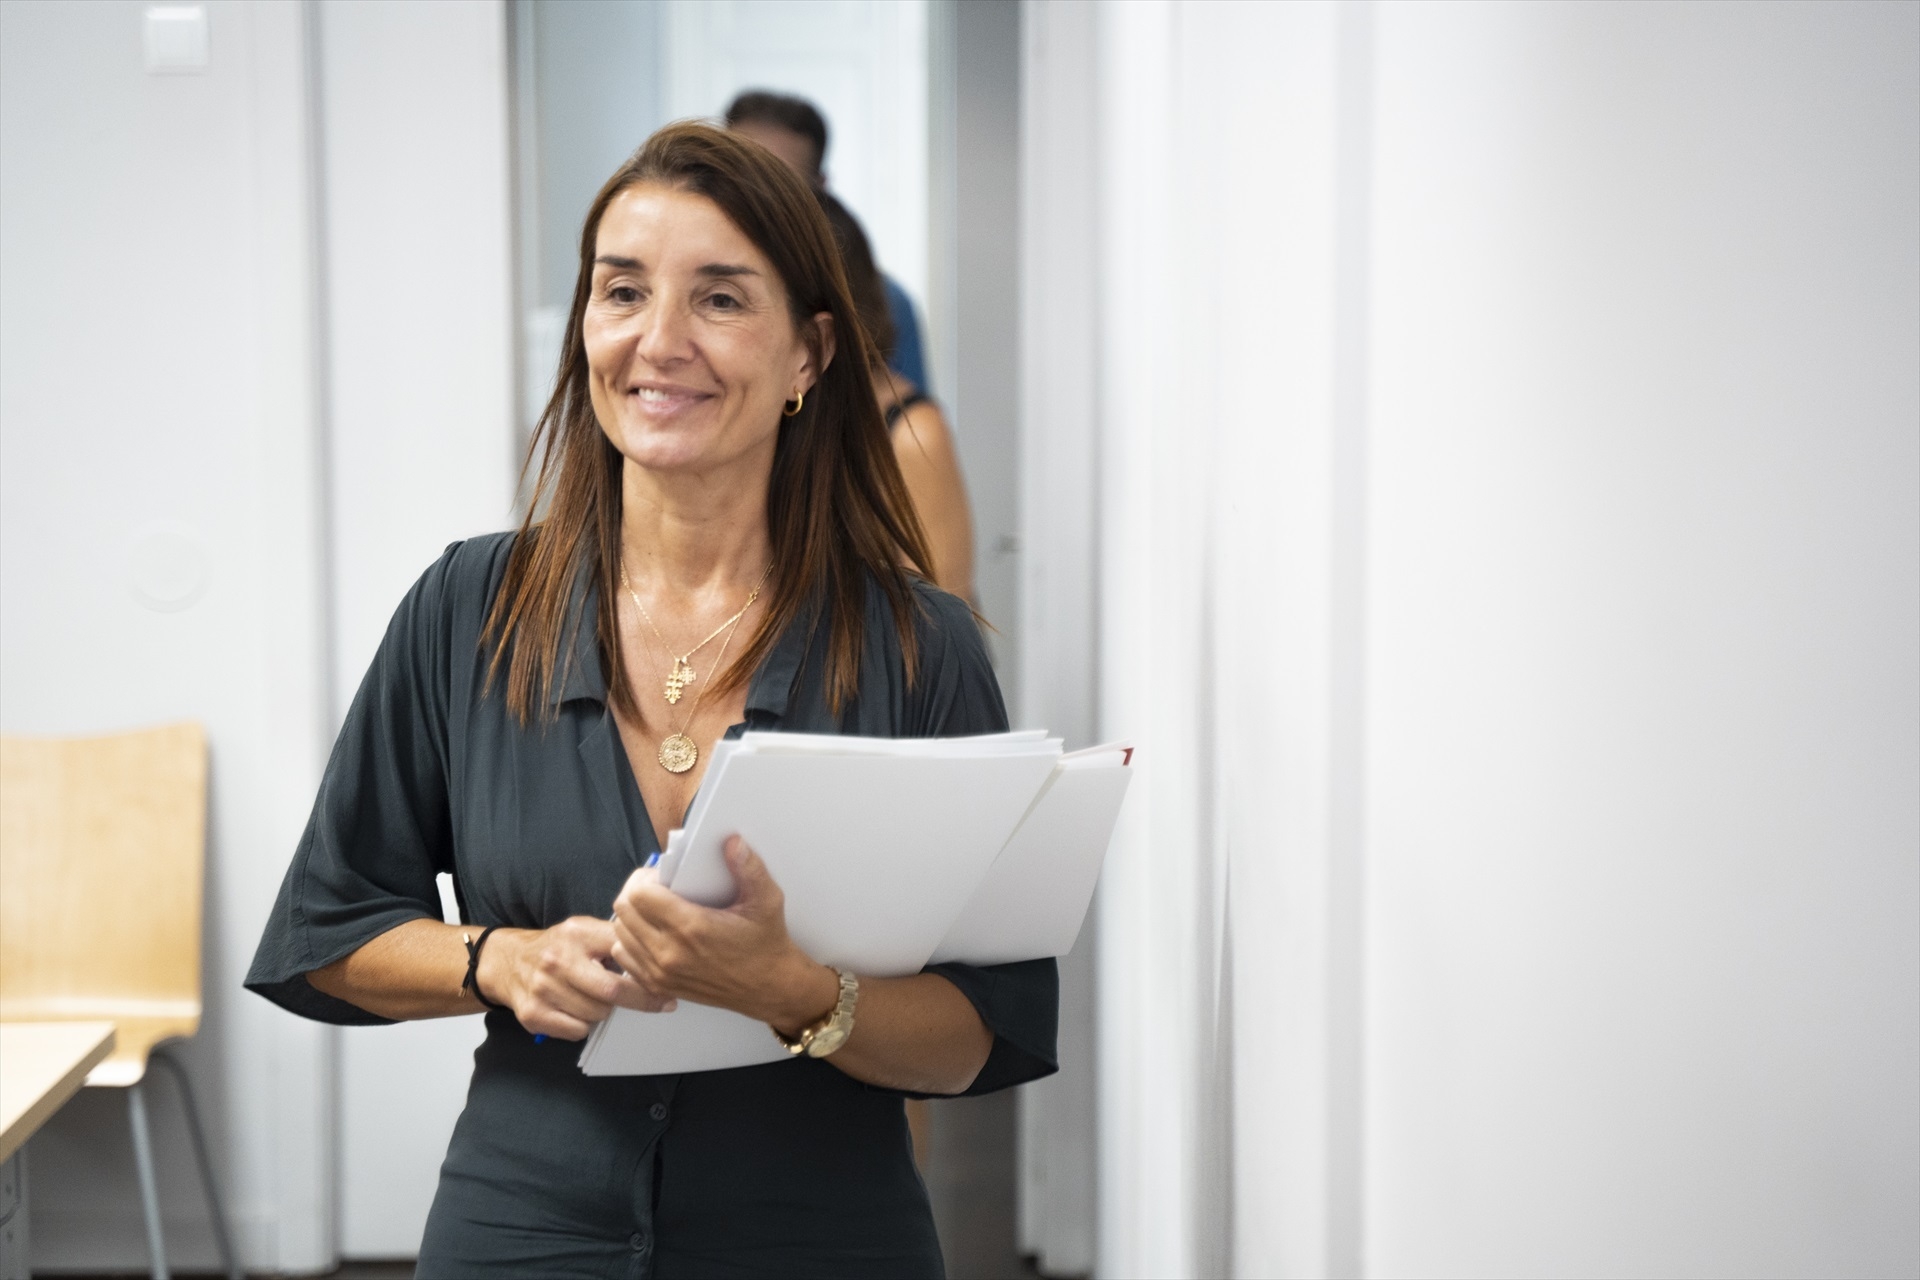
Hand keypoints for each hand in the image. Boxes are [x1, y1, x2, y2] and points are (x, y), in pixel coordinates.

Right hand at [477, 915, 672, 1040]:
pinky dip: (583, 1025)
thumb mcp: (584, 931)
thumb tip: (653, 962)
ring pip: (597, 1014)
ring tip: (595, 998)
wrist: (508, 962)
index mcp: (577, 933)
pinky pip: (577, 1031)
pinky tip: (576, 1010)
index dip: (649, 973)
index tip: (668, 986)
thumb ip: (614, 940)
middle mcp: (558, 960)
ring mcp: (543, 989)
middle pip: (612, 991)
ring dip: (605, 1011)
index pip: (623, 953)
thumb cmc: (558, 947)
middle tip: (657, 1003)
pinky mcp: (533, 1014)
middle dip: (639, 1000)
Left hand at [610, 837, 838, 1031]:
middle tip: (656, 887)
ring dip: (631, 915)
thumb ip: (749, 868)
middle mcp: (670, 952)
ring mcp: (660, 972)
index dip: (645, 877)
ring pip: (620, 933)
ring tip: (654, 908)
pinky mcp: (658, 985)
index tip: (661, 875)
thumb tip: (733, 843)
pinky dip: (630, 940)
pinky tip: (651, 932)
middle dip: (635, 891)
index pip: (639, 894)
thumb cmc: (766, 946)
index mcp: (692, 927)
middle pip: (623, 910)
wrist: (768, 988)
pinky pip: (624, 956)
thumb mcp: (767, 901)